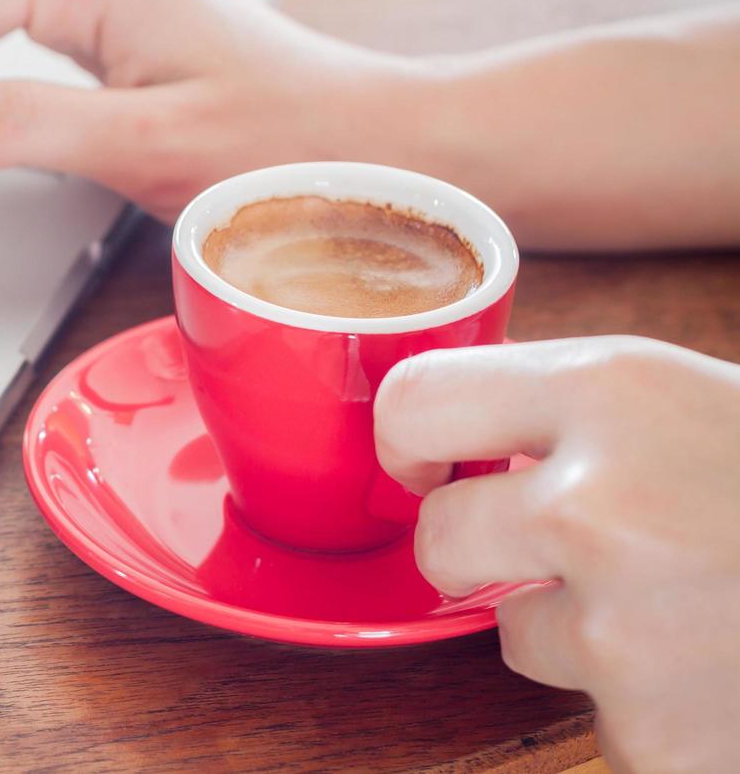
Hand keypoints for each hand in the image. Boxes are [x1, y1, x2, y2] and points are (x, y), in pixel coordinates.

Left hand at [375, 336, 739, 772]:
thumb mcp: (699, 402)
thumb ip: (580, 412)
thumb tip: (460, 434)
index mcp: (611, 389)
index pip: (414, 401)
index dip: (410, 440)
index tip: (427, 462)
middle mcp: (594, 500)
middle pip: (439, 536)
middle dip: (483, 549)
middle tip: (567, 549)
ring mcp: (623, 627)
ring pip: (516, 633)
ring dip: (581, 631)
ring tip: (694, 609)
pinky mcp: (653, 731)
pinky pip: (597, 713)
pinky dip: (646, 704)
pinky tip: (720, 671)